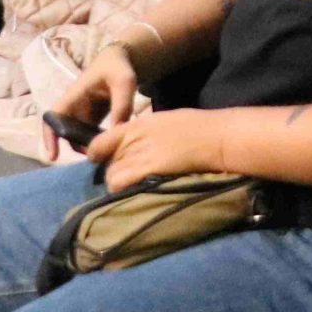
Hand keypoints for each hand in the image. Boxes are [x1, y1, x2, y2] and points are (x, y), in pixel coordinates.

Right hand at [45, 43, 142, 158]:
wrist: (119, 62)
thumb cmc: (117, 69)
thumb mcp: (124, 82)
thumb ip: (122, 105)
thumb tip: (118, 132)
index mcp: (73, 96)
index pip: (53, 118)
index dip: (49, 137)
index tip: (53, 156)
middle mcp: (73, 108)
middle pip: (66, 134)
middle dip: (76, 146)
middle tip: (96, 155)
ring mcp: (81, 116)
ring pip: (77, 137)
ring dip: (88, 146)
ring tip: (107, 152)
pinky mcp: (91, 120)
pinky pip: (89, 136)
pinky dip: (96, 143)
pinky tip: (112, 147)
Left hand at [88, 107, 228, 189]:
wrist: (214, 137)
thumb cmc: (197, 126)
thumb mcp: (165, 120)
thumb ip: (144, 132)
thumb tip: (134, 143)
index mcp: (137, 125)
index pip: (100, 142)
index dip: (97, 153)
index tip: (101, 160)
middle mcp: (132, 140)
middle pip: (106, 162)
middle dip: (113, 169)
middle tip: (128, 175)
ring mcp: (138, 156)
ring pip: (110, 175)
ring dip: (118, 183)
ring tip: (133, 186)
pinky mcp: (145, 171)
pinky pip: (119, 184)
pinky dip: (121, 190)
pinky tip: (134, 191)